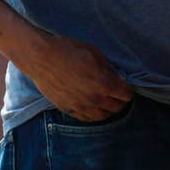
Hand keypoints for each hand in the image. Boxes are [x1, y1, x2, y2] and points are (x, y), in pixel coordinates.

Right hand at [17, 32, 133, 120]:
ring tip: (107, 102)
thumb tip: (119, 79)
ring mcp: (80, 106)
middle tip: (118, 94)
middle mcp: (94, 99)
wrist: (41, 57)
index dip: (127, 90)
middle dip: (120, 100)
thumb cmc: (69, 50)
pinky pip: (86, 118)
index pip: (126, 95)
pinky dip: (93, 114)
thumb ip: (109, 69)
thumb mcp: (95, 54)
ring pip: (102, 117)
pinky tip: (93, 107)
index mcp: (104, 84)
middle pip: (117, 108)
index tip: (125, 86)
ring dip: (108, 110)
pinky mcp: (68, 109)